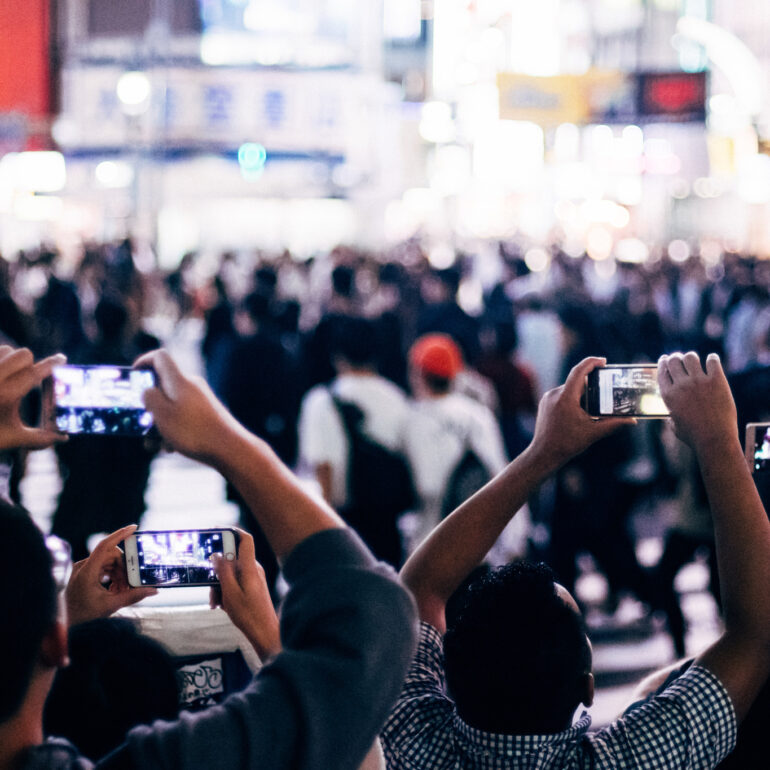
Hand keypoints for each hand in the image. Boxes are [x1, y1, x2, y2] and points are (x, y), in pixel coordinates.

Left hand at [0, 347, 68, 450]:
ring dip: (11, 359)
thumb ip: (39, 438)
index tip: (62, 359)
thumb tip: (63, 438)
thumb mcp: (11, 439)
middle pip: (23, 354)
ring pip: (5, 349)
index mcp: (6, 395)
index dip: (53, 364)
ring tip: (9, 375)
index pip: (36, 372)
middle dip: (30, 363)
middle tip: (30, 375)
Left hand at [65, 525, 156, 626]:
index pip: (104, 545)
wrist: (64, 624)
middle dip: (124, 568)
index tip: (134, 528)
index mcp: (87, 571)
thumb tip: (153, 590)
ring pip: (109, 562)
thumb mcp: (110, 605)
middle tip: (129, 584)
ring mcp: (83, 569)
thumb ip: (133, 596)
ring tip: (122, 590)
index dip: (119, 534)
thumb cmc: (84, 616)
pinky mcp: (84, 573)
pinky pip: (103, 567)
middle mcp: (83, 566)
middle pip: (111, 556)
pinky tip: (115, 589)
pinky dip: (113, 575)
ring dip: (119, 574)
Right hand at [134, 349, 243, 463]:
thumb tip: (147, 390)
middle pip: (162, 386)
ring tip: (158, 445)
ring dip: (159, 423)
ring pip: (171, 406)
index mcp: (179, 380)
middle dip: (149, 406)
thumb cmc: (194, 432)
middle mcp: (191, 385)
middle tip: (142, 425)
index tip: (134, 378)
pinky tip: (172, 448)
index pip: (160, 357)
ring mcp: (200, 399)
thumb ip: (150, 398)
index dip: (144, 362)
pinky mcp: (207, 413)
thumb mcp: (162, 415)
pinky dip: (173, 429)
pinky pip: (183, 416)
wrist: (230, 448)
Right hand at [210, 528, 280, 659]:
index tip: (216, 531)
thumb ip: (223, 572)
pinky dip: (227, 591)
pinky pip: (236, 582)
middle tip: (211, 590)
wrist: (264, 632)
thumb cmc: (249, 615)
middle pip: (232, 560)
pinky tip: (223, 605)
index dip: (231, 531)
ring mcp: (254, 577)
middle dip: (218, 572)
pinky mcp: (253, 586)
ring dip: (220, 586)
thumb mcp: (230, 593)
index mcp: (250, 567)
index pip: (245, 539)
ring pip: (231, 573)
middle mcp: (254, 569)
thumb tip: (216, 554)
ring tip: (217, 603)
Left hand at [529, 357, 634, 469]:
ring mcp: (548, 398)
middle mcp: (554, 394)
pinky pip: (561, 395)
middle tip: (605, 390)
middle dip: (591, 385)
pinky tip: (580, 412)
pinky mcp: (545, 404)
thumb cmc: (566, 444)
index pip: (579, 371)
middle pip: (576, 382)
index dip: (592, 362)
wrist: (543, 454)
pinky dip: (572, 399)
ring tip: (593, 407)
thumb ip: (614, 424)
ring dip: (581, 394)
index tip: (603, 361)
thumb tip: (632, 420)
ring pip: (569, 389)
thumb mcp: (593, 433)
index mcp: (565, 397)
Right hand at [658, 352, 737, 451]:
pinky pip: (712, 361)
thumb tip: (670, 414)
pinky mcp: (716, 381)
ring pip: (690, 357)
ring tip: (694, 360)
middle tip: (679, 358)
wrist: (714, 439)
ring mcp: (699, 381)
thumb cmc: (693, 436)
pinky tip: (712, 361)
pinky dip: (711, 359)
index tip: (664, 359)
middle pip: (674, 360)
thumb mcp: (674, 426)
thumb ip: (670, 415)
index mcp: (669, 395)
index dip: (662, 363)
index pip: (662, 372)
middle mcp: (681, 385)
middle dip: (675, 357)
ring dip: (690, 357)